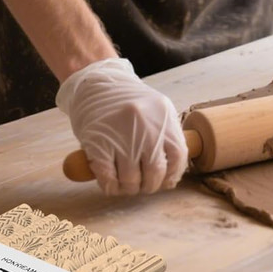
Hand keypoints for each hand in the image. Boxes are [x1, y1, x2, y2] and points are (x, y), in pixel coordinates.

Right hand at [56, 57, 188, 194]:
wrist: (93, 83)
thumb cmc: (125, 100)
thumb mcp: (153, 109)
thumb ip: (163, 134)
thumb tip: (171, 172)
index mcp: (163, 113)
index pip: (179, 155)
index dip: (173, 175)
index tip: (166, 182)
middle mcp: (144, 124)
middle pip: (155, 172)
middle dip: (150, 186)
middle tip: (143, 185)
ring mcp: (120, 135)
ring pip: (131, 180)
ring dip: (129, 188)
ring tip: (126, 185)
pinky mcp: (97, 144)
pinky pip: (109, 178)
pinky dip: (111, 187)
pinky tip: (111, 184)